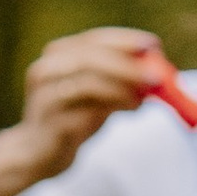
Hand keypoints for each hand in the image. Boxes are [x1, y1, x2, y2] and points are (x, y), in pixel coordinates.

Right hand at [0, 27, 171, 195]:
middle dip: (127, 65)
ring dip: (123, 87)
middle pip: (90, 58)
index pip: (93, 40)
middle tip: (156, 76)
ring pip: (88, 83)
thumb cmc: (72, 120)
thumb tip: (157, 74)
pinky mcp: (51, 122)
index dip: (124, 41)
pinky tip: (131, 108)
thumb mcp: (98, 98)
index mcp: (58, 56)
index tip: (153, 45)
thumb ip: (121, 84)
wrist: (39, 155)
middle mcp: (47, 70)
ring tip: (144, 98)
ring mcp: (46, 96)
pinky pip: (86, 111)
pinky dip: (113, 107)